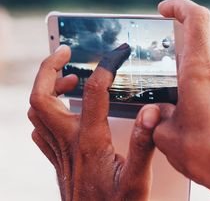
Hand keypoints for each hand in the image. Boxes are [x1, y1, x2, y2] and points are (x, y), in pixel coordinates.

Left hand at [28, 44, 159, 200]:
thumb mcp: (137, 179)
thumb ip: (143, 144)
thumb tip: (149, 113)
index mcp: (91, 141)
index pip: (93, 92)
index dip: (106, 67)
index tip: (118, 54)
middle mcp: (69, 143)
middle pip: (42, 97)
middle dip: (49, 68)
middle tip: (64, 52)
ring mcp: (60, 151)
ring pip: (37, 111)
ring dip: (46, 87)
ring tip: (68, 76)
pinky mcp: (59, 159)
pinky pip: (40, 130)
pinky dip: (45, 111)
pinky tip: (62, 110)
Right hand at [153, 0, 209, 200]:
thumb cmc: (207, 155)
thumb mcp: (166, 136)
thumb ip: (156, 117)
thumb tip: (156, 112)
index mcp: (200, 72)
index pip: (197, 19)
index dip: (180, 5)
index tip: (164, 9)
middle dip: (190, 19)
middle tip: (171, 28)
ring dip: (198, 44)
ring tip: (176, 63)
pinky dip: (206, 66)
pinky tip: (191, 89)